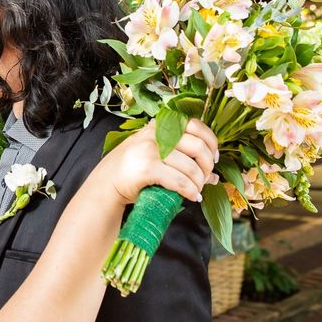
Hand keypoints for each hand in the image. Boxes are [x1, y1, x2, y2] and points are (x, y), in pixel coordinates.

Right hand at [97, 119, 218, 203]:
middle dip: (208, 166)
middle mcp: (155, 134)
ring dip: (199, 183)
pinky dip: (190, 191)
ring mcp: (150, 150)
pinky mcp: (147, 168)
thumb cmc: (133, 169)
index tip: (214, 158)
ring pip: (191, 167)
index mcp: (159, 125)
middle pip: (197, 146)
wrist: (106, 183)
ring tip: (196, 191)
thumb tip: (215, 176)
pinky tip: (191, 196)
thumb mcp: (156, 155)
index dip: (210, 142)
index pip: (195, 125)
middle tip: (206, 178)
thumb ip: (182, 159)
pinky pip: (180, 181)